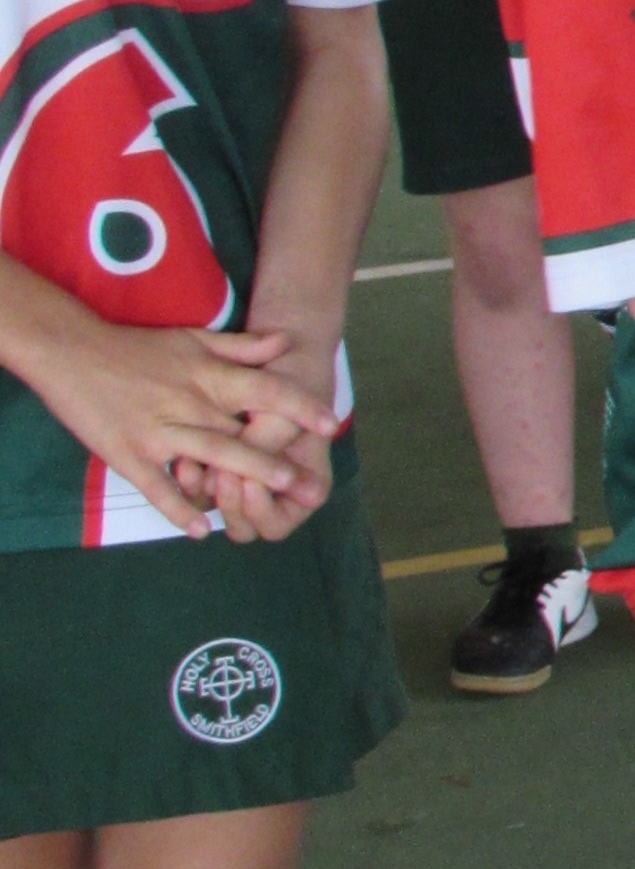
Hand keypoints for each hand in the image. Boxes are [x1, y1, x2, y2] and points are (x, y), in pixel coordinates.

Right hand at [11, 305, 337, 539]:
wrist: (71, 350)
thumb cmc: (137, 346)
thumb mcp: (193, 339)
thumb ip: (241, 347)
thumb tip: (286, 342)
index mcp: (207, 377)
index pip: (264, 391)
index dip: (299, 407)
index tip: (329, 424)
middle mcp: (189, 404)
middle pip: (242, 434)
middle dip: (276, 461)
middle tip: (308, 485)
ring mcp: (158, 432)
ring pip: (208, 458)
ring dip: (240, 479)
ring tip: (266, 498)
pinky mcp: (128, 453)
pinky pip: (157, 486)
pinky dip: (178, 508)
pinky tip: (200, 529)